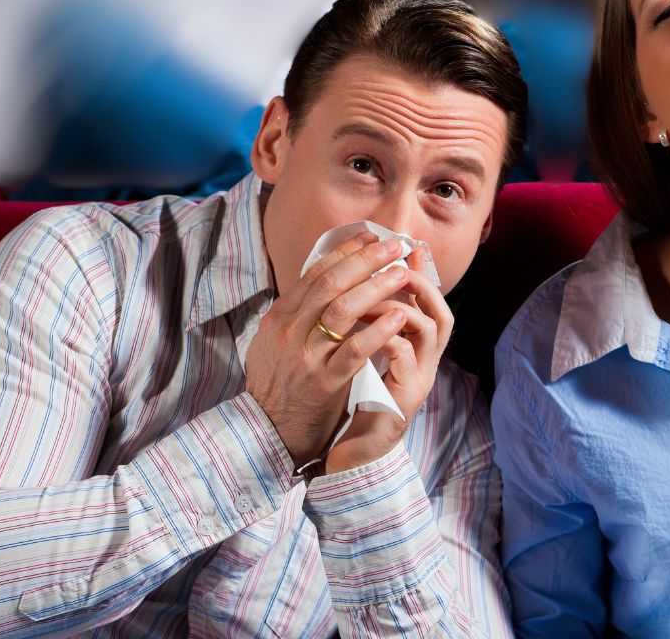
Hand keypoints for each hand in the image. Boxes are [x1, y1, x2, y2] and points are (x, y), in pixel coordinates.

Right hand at [244, 232, 410, 467]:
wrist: (267, 431)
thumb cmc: (279, 384)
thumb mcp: (276, 342)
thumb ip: (297, 313)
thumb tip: (324, 278)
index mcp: (280, 317)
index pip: (315, 274)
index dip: (345, 252)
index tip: (370, 237)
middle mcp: (290, 331)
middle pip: (330, 285)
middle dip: (365, 261)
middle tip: (393, 247)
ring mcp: (306, 356)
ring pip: (343, 311)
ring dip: (376, 288)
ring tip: (402, 275)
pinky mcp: (324, 382)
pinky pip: (355, 350)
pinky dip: (378, 330)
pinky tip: (399, 317)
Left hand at [324, 246, 452, 472]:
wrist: (355, 449)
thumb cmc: (359, 398)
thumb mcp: (367, 354)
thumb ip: (371, 323)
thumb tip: (360, 285)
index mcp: (417, 350)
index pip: (432, 304)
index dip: (424, 276)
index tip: (408, 249)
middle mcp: (426, 362)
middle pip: (442, 313)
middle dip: (421, 285)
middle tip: (395, 267)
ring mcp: (419, 378)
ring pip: (428, 328)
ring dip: (399, 306)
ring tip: (372, 297)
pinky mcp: (406, 396)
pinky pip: (403, 354)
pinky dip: (386, 335)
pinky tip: (364, 328)